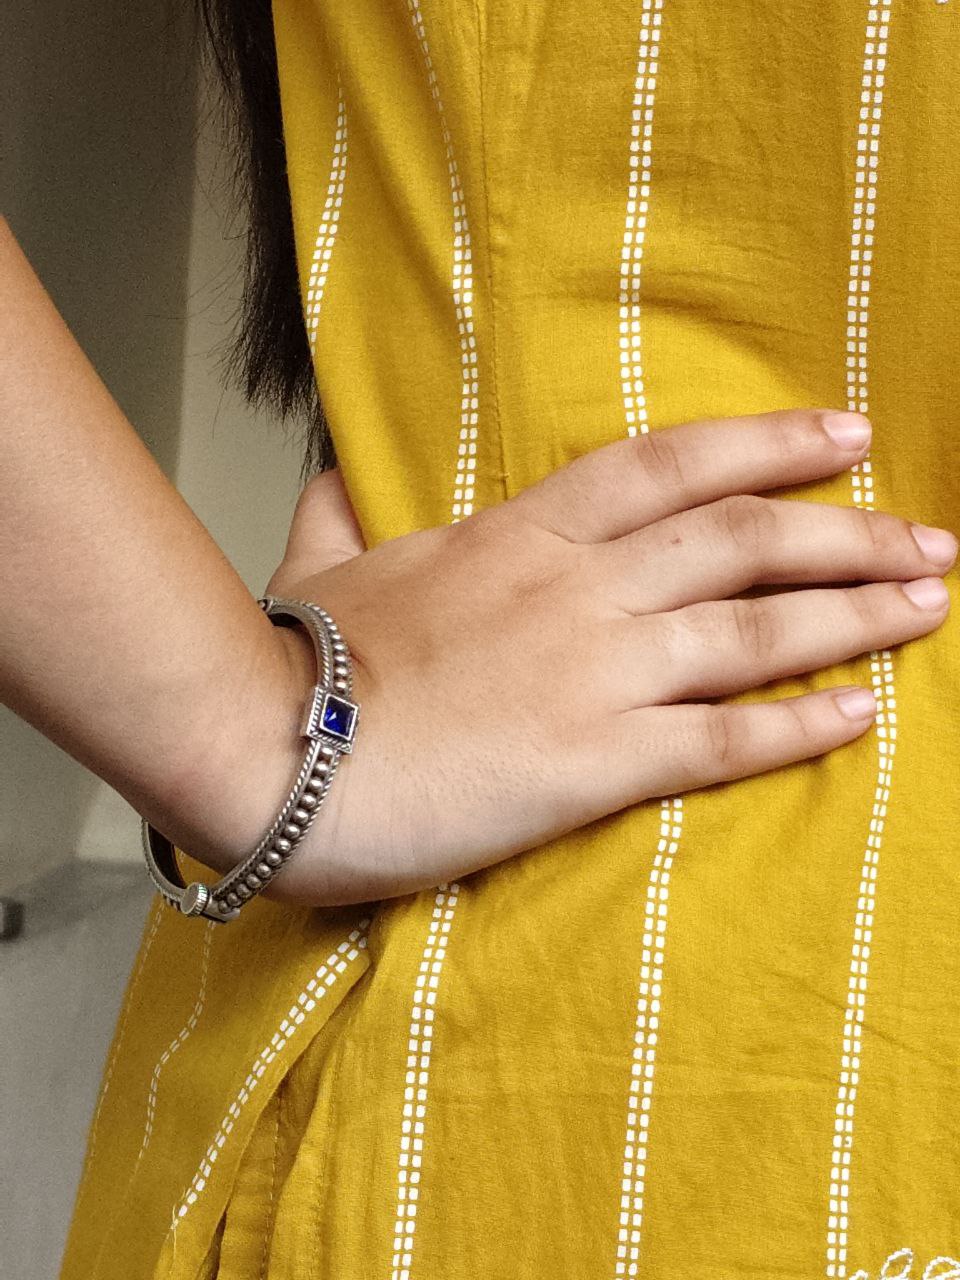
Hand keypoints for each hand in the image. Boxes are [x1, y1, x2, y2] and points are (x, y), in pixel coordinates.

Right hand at [261, 408, 955, 907]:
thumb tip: (334, 474)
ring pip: (754, 630)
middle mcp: (578, 589)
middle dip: (849, 532)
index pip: (670, 466)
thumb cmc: (299, 659)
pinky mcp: (596, 762)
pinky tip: (863, 716)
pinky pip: (723, 739)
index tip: (848, 435)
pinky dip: (800, 726)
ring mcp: (594, 671)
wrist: (275, 750)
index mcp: (521, 534)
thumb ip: (340, 510)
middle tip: (930, 536)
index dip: (768, 444)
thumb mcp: (319, 562)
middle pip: (743, 540)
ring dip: (854, 615)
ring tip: (930, 607)